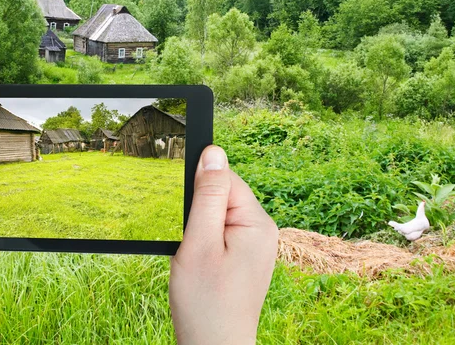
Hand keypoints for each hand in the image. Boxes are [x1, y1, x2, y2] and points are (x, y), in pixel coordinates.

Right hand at [170, 146, 278, 344]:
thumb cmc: (205, 301)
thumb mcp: (200, 242)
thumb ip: (208, 195)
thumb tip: (214, 152)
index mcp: (258, 223)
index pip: (227, 180)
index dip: (201, 192)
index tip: (189, 217)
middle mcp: (264, 231)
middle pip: (225, 196)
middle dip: (201, 214)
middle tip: (194, 247)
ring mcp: (258, 246)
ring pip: (221, 216)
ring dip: (203, 230)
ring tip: (199, 261)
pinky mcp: (248, 258)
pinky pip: (224, 234)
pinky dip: (207, 243)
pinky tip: (204, 266)